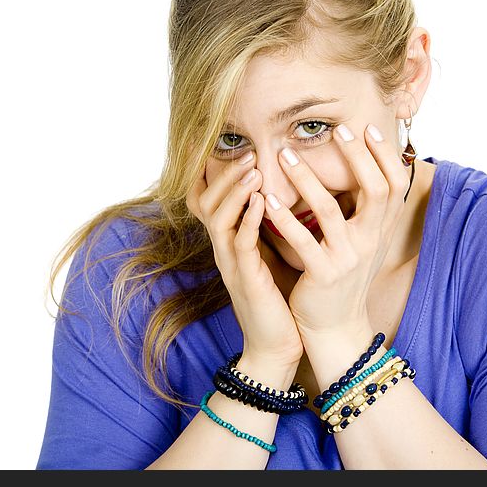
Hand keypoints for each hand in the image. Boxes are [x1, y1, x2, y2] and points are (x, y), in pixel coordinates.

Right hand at [186, 152, 303, 366]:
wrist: (278, 346)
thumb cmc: (279, 296)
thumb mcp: (271, 252)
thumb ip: (268, 222)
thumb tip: (281, 187)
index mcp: (229, 240)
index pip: (205, 197)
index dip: (205, 170)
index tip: (215, 140)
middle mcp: (223, 248)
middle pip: (205, 201)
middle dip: (224, 173)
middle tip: (247, 151)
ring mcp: (231, 264)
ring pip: (219, 218)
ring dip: (235, 191)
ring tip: (253, 169)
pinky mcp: (246, 279)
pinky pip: (241, 244)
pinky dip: (249, 220)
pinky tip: (263, 201)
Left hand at [263, 123, 411, 336]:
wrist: (334, 327)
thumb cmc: (342, 277)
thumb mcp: (361, 242)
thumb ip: (363, 210)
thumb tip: (363, 167)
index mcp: (381, 230)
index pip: (395, 185)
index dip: (385, 156)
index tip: (369, 128)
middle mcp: (371, 242)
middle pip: (376, 191)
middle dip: (358, 158)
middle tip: (338, 132)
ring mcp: (348, 258)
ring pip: (330, 210)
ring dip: (307, 179)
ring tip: (285, 155)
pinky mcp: (323, 275)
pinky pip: (302, 240)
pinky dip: (283, 216)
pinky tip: (267, 198)